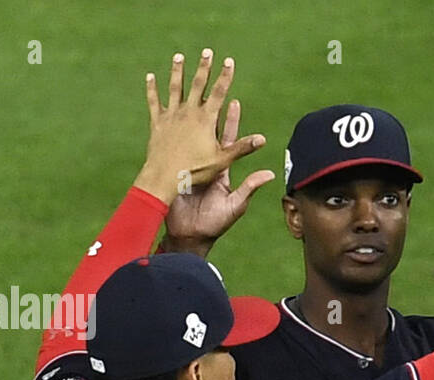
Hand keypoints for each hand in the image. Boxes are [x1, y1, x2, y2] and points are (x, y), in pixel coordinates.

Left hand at [133, 49, 271, 206]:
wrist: (164, 176)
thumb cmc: (195, 171)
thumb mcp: (222, 160)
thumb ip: (242, 148)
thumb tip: (262, 140)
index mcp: (205, 119)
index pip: (218, 93)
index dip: (225, 76)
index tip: (229, 61)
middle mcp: (188, 112)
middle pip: (197, 84)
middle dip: (204, 67)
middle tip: (207, 51)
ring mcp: (171, 115)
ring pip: (175, 88)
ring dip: (177, 71)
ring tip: (179, 56)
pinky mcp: (158, 122)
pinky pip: (154, 101)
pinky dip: (152, 88)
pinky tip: (150, 77)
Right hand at [161, 96, 275, 256]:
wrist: (190, 236)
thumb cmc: (214, 223)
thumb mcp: (234, 205)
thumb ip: (249, 188)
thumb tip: (269, 174)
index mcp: (221, 170)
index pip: (228, 141)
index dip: (231, 122)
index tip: (233, 101)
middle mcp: (206, 165)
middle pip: (208, 133)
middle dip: (209, 111)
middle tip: (210, 89)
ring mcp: (189, 168)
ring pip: (189, 137)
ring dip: (187, 117)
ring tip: (185, 95)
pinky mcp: (174, 173)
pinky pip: (171, 151)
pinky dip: (168, 135)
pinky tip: (164, 118)